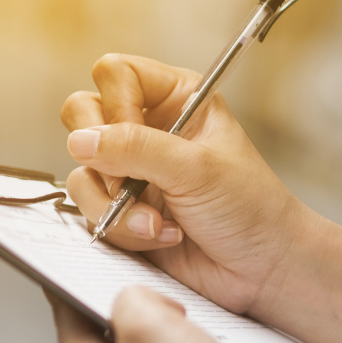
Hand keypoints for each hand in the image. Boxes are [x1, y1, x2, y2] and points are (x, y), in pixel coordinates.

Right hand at [61, 54, 311, 315]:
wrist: (261, 268)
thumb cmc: (251, 208)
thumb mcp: (197, 168)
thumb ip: (136, 148)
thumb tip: (80, 141)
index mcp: (176, 99)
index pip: (116, 74)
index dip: (116, 106)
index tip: (133, 140)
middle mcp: (148, 129)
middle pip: (83, 114)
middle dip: (104, 159)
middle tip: (129, 183)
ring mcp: (131, 170)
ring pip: (83, 171)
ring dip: (116, 205)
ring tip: (157, 224)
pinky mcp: (121, 209)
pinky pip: (90, 211)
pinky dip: (122, 230)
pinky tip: (161, 237)